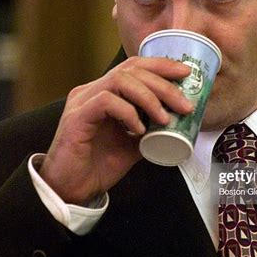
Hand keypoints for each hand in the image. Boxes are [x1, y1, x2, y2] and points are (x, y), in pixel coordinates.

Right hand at [39, 57, 192, 204]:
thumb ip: (150, 129)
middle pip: (131, 70)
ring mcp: (82, 102)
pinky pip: (106, 102)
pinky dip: (128, 112)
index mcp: (104, 92)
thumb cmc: (97, 166)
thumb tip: (178, 121)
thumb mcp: (132, 145)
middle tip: (184, 104)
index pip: (134, 66)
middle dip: (163, 84)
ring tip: (164, 118)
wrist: (70, 191)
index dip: (161, 65)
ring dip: (149, 97)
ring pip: (120, 80)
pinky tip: (139, 130)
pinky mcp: (76, 118)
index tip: (186, 73)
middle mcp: (91, 91)